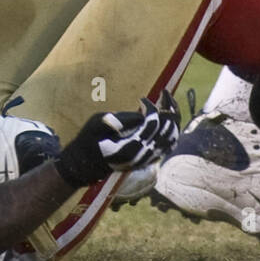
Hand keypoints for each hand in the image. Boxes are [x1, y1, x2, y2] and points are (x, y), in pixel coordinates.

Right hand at [56, 93, 179, 188]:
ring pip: (171, 139)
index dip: (151, 108)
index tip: (142, 99)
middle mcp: (143, 154)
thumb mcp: (96, 125)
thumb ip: (119, 119)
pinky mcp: (148, 159)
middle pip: (167, 131)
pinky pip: (168, 146)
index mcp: (130, 145)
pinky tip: (168, 120)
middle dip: (169, 110)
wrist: (86, 165)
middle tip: (165, 95)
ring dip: (173, 120)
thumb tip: (140, 116)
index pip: (152, 125)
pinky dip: (172, 131)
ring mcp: (147, 158)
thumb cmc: (88, 141)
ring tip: (169, 104)